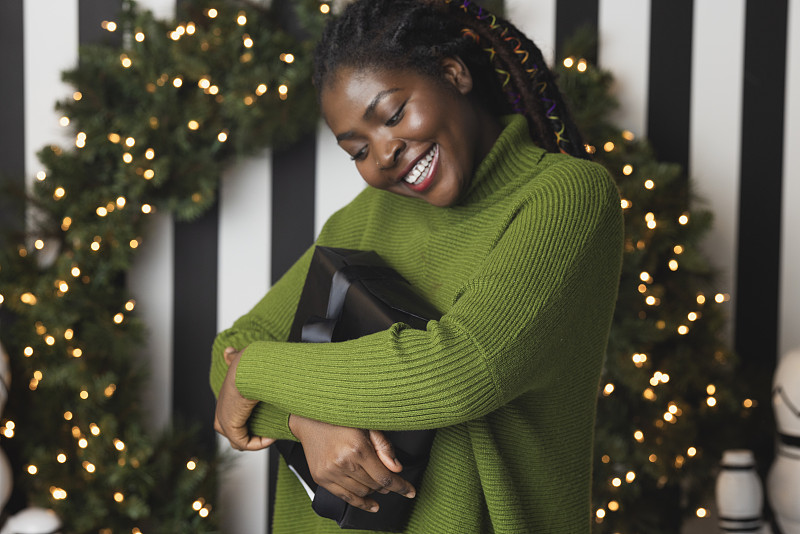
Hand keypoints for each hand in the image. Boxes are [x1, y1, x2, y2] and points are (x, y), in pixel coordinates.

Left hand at [214, 347, 274, 450]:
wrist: (248, 369)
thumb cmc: (247, 364)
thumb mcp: (239, 360)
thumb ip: (232, 357)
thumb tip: (227, 350)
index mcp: (225, 398)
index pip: (228, 417)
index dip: (245, 422)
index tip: (264, 421)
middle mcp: (221, 411)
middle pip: (232, 432)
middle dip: (250, 434)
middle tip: (269, 433)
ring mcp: (224, 421)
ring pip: (238, 441)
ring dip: (255, 441)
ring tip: (271, 435)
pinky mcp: (231, 428)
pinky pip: (245, 444)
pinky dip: (259, 443)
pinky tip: (272, 436)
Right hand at [289, 414, 415, 512]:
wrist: (310, 419)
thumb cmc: (340, 419)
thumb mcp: (368, 426)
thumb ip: (384, 447)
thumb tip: (397, 469)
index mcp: (357, 448)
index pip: (385, 477)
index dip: (400, 486)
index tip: (410, 491)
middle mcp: (343, 463)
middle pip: (374, 486)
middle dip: (386, 485)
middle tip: (390, 480)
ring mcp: (330, 472)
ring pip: (361, 493)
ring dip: (373, 491)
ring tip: (378, 485)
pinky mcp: (321, 478)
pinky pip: (344, 497)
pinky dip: (359, 503)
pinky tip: (371, 504)